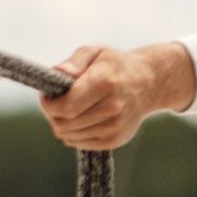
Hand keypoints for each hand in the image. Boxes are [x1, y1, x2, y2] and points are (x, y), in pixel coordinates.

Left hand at [40, 43, 195, 150]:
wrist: (149, 83)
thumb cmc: (114, 66)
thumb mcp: (96, 53)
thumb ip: (75, 61)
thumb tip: (60, 72)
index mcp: (105, 83)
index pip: (65, 107)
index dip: (48, 104)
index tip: (47, 96)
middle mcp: (113, 107)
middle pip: (63, 124)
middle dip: (53, 114)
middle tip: (57, 102)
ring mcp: (115, 126)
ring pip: (68, 136)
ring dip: (62, 124)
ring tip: (71, 108)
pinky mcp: (115, 140)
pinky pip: (78, 143)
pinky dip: (73, 133)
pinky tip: (81, 119)